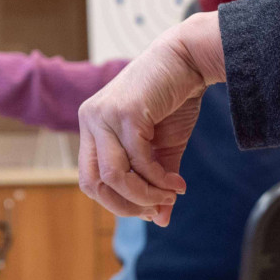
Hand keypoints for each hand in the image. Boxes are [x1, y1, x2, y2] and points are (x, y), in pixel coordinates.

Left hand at [78, 12, 225, 225]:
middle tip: (156, 208)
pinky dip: (159, 179)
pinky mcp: (126, 112)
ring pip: (114, 176)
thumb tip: (160, 221)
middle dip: (126, 206)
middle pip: (93, 184)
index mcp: (92, 127)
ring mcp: (104, 116)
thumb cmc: (174, 99)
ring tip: (170, 196)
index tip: (149, 208)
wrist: (190, 58)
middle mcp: (90, 120)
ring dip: (145, 195)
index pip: (90, 180)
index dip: (116, 202)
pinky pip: (139, 161)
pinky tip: (177, 183)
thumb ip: (156, 181)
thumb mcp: (163, 148)